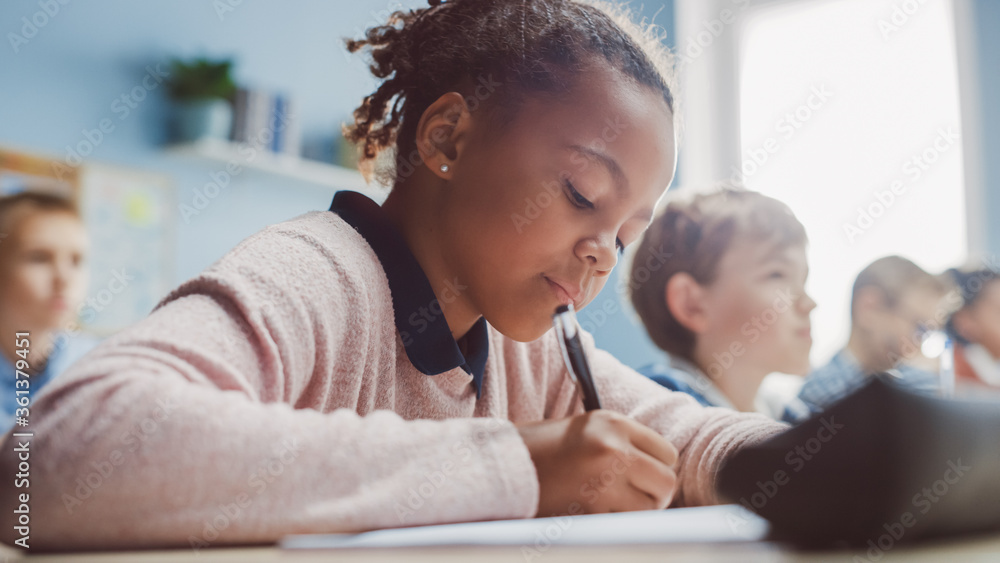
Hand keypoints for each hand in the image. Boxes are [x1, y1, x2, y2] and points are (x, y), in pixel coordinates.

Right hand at [516, 410, 677, 516]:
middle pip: (667, 481)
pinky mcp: (591, 509)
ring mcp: (603, 480)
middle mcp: (612, 448)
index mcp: (612, 423)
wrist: (500, 465)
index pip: (667, 453)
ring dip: (636, 512)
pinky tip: (591, 511)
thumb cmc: (542, 449)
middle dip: (656, 495)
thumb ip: (623, 443)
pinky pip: (623, 524)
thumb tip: (662, 470)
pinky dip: (613, 523)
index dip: (657, 468)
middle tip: (636, 499)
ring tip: (611, 505)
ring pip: (650, 508)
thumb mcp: (586, 430)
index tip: (644, 476)